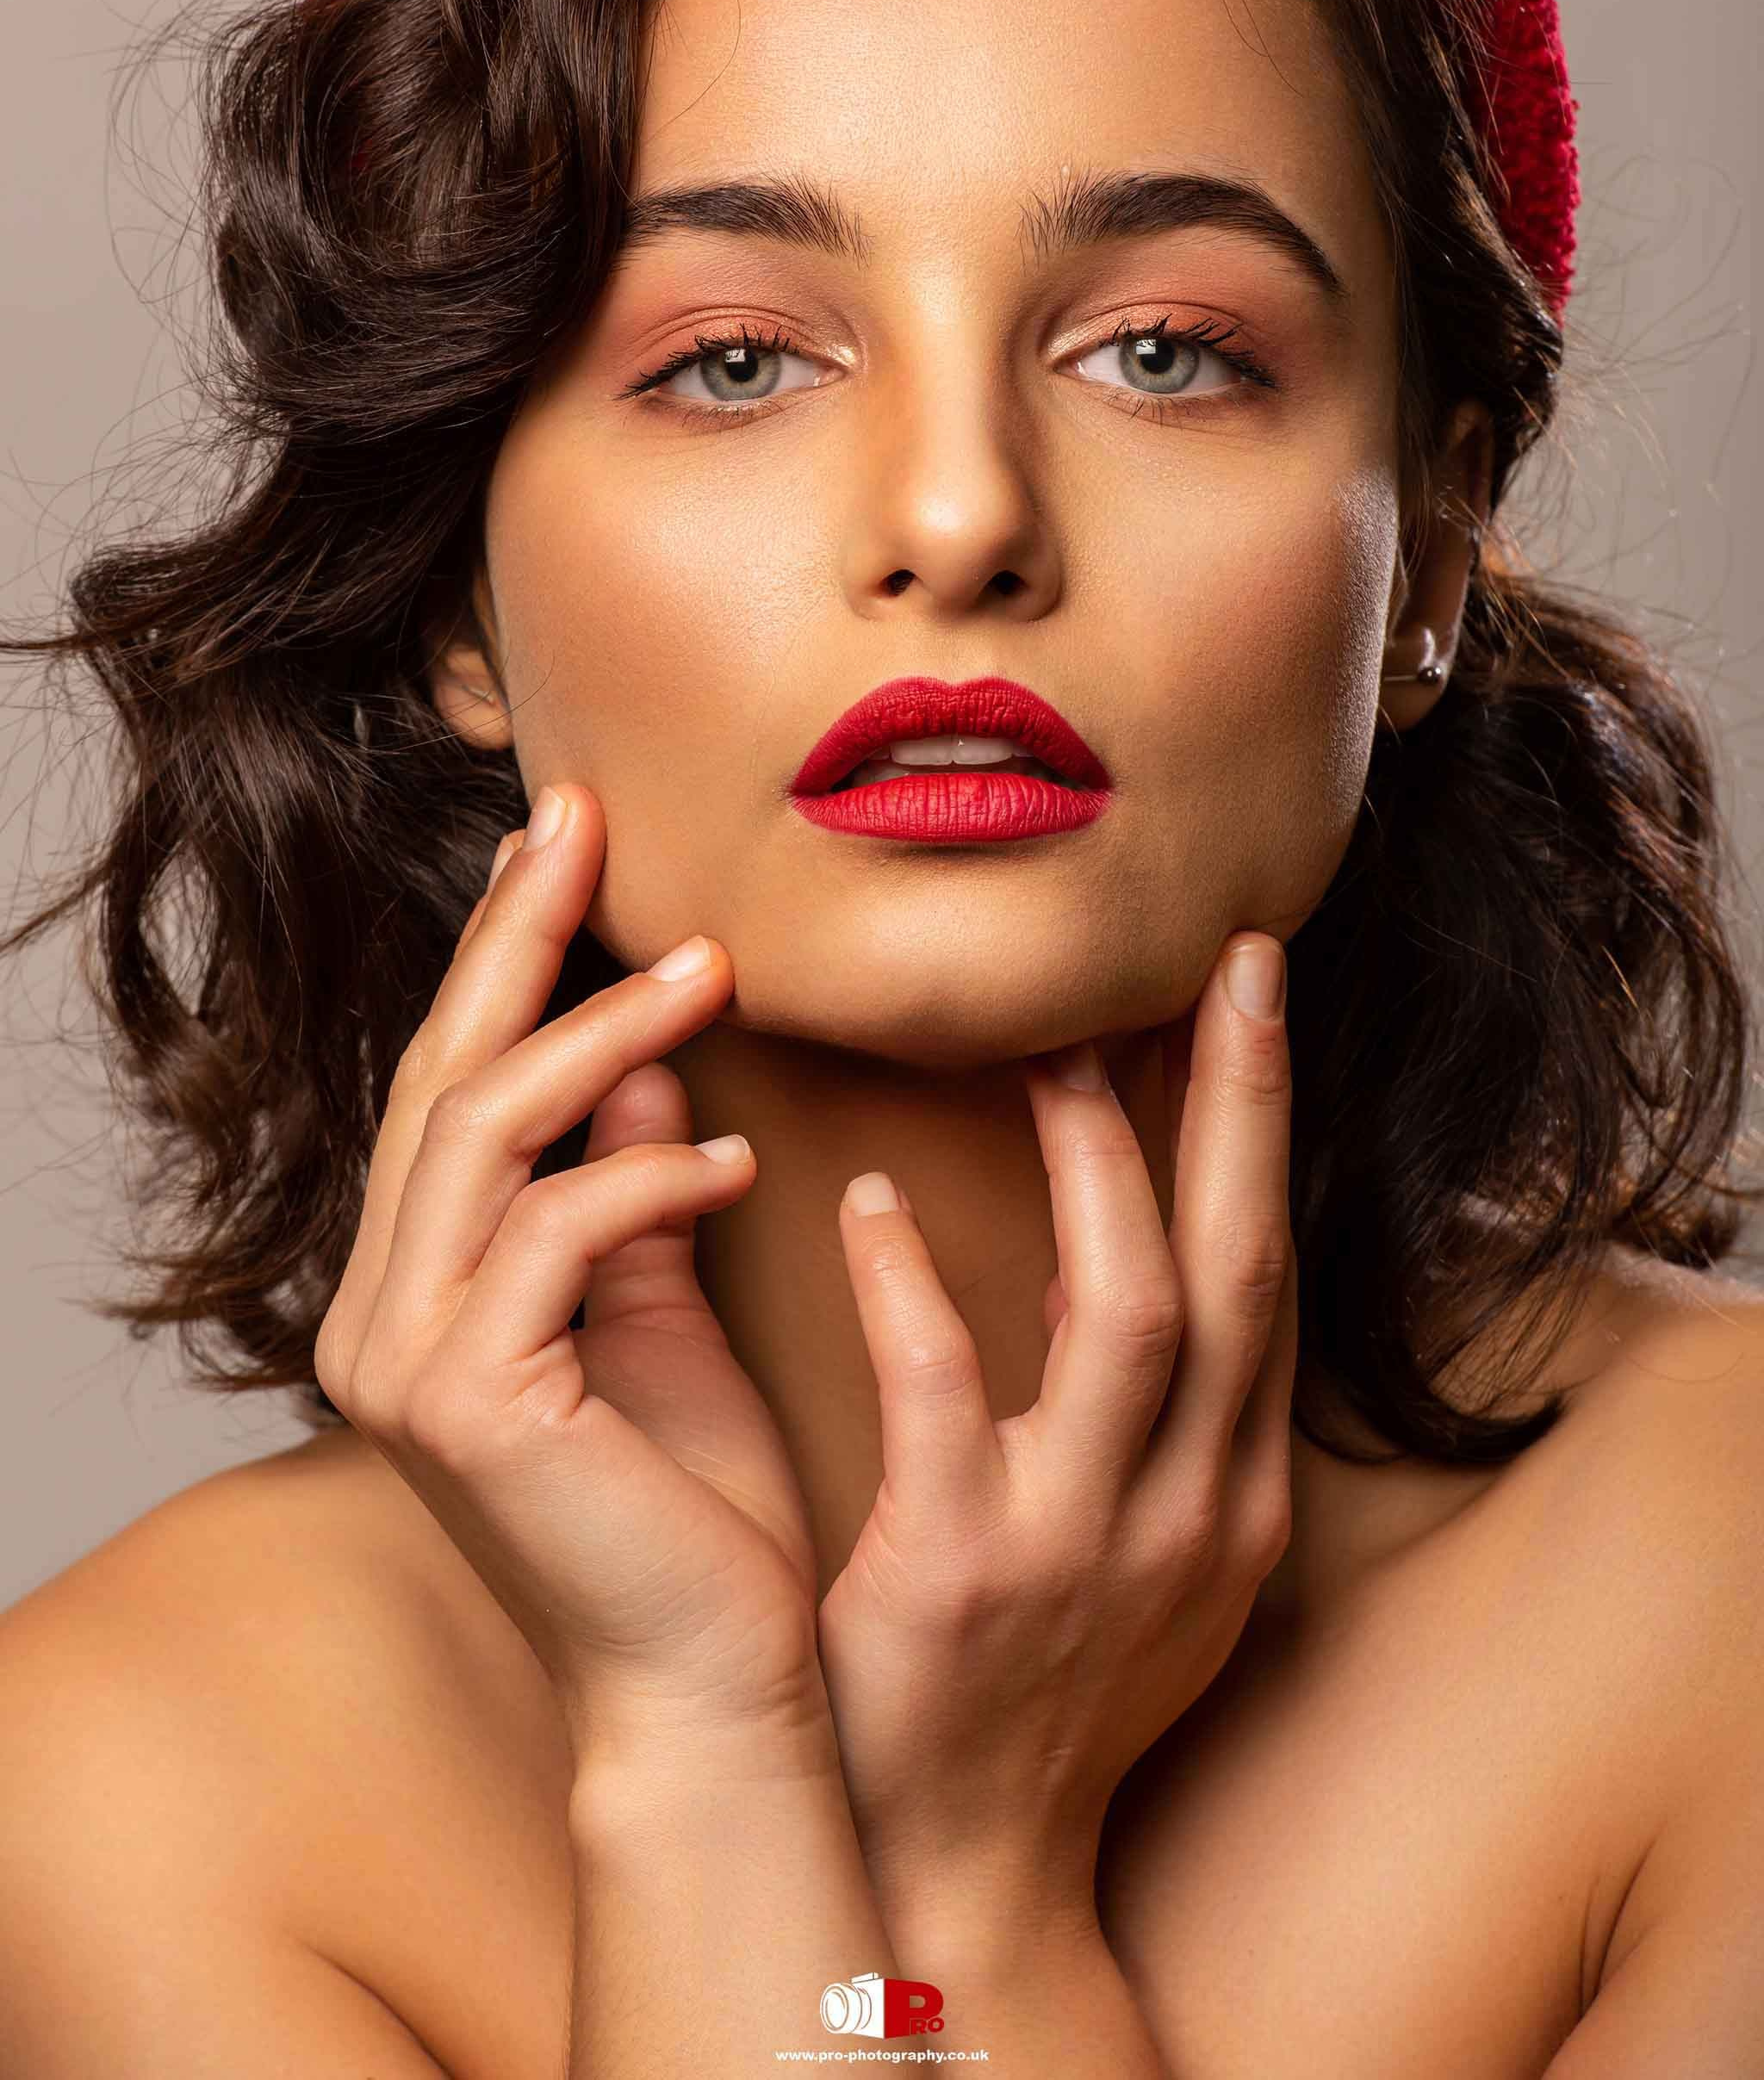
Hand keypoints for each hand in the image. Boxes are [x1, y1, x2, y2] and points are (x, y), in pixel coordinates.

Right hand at [314, 783, 825, 1765]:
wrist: (716, 1696)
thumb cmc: (702, 1517)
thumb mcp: (665, 1316)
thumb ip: (630, 1187)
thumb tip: (637, 1053)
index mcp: (425, 1296)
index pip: (454, 1088)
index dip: (501, 957)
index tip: (558, 842)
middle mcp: (382, 1319)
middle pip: (443, 1080)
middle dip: (514, 938)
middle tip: (581, 816)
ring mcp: (406, 1363)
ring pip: (482, 1132)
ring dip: (598, 1034)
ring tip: (709, 968)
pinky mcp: (464, 1402)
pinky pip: (551, 1232)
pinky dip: (643, 1176)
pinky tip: (734, 1158)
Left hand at [815, 931, 1298, 1911]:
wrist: (960, 1868)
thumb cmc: (1035, 1683)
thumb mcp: (1135, 1552)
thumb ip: (1143, 1410)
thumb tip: (1107, 1241)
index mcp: (1231, 1497)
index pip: (1269, 1279)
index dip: (1264, 1135)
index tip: (1247, 1001)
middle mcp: (1188, 1513)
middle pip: (1245, 1270)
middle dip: (1249, 1107)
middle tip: (1234, 965)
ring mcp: (1082, 1546)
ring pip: (1133, 1317)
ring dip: (1103, 1169)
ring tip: (1049, 1056)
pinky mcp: (956, 1575)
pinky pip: (945, 1393)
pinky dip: (908, 1283)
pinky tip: (859, 1202)